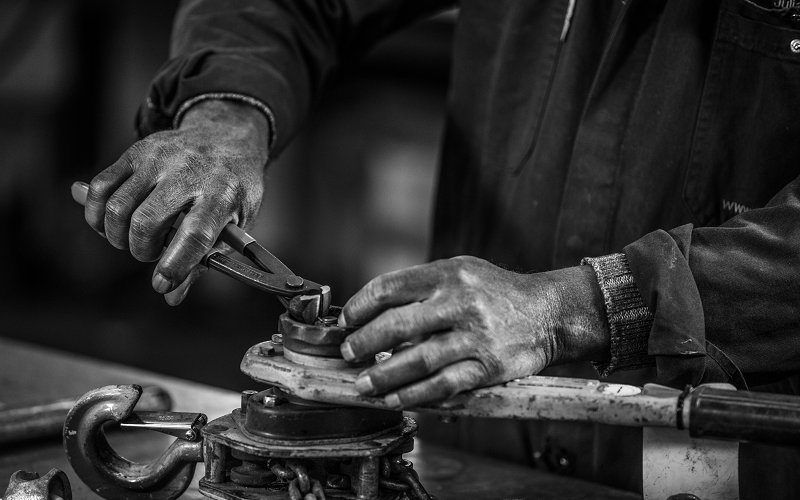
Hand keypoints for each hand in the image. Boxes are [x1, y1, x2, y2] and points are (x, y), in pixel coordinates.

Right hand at [84, 100, 269, 304]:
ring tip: (134, 238)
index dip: (175, 264)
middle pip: (146, 222)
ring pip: (117, 208)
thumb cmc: (232, 188)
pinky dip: (97, 214)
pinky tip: (110, 223)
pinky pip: (101, 188)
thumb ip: (204, 259)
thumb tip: (170, 295)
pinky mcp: (135, 152)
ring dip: (118, 236)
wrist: (226, 136)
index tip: (161, 284)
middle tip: (153, 252)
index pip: (195, 234)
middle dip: (142, 251)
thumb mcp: (234, 223)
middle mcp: (189, 172)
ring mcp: (159, 159)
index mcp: (223, 193)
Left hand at [338, 256, 609, 408]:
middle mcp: (459, 301)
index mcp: (447, 274)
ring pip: (416, 359)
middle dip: (364, 343)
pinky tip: (396, 399)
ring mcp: (474, 335)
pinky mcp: (487, 365)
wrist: (549, 312)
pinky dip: (414, 394)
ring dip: (383, 376)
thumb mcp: (462, 271)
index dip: (361, 306)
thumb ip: (423, 286)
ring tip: (364, 385)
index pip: (389, 287)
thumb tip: (374, 311)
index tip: (348, 322)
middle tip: (349, 355)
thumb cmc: (497, 293)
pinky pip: (442, 384)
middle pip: (396, 325)